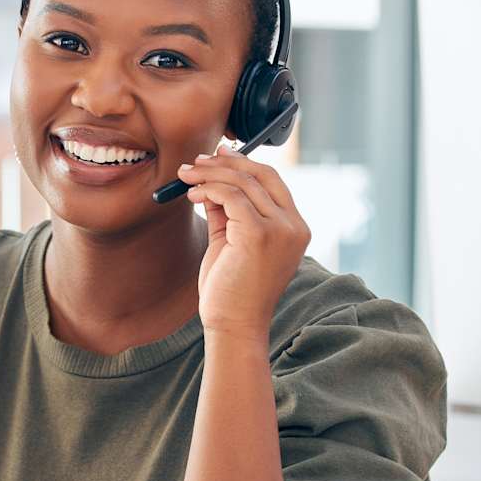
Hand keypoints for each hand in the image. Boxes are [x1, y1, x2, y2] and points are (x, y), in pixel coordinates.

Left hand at [175, 143, 310, 335]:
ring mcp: (281, 229)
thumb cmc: (231, 290)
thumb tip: (210, 181)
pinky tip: (192, 195)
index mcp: (294, 228)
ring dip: (209, 175)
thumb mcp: (231, 242)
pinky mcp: (260, 234)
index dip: (243, 163)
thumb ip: (227, 211)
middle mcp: (294, 226)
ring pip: (243, 183)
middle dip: (225, 163)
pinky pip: (231, 196)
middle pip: (260, 175)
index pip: (272, 181)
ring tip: (185, 178)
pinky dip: (208, 189)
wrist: (233, 326)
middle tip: (195, 161)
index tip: (217, 155)